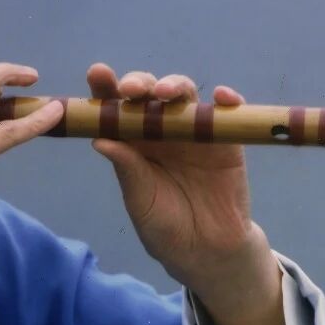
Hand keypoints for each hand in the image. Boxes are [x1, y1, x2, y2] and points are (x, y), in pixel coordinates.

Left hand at [88, 63, 269, 301]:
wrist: (205, 251)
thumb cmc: (165, 227)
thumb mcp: (141, 201)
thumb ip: (128, 171)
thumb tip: (99, 140)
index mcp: (132, 142)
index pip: (116, 109)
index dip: (105, 89)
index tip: (97, 74)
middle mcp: (160, 130)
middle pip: (149, 95)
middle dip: (139, 83)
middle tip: (131, 89)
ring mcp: (193, 131)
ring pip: (184, 96)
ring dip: (175, 85)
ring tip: (166, 92)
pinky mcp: (225, 140)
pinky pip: (226, 114)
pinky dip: (227, 101)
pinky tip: (222, 97)